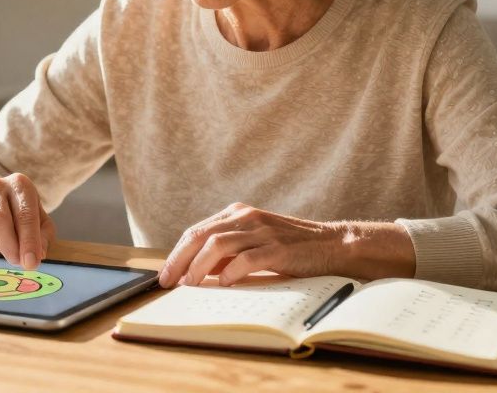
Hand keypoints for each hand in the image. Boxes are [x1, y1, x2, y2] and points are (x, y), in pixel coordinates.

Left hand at [159, 203, 340, 287]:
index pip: (197, 231)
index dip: (177, 253)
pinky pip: (248, 258)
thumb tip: (195, 271)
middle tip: (168, 281)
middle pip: (202, 235)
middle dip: (180, 259)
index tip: (165, 274)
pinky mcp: (278, 248)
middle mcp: (246, 217)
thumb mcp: (253, 242)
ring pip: (219, 244)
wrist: (331, 245)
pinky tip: (223, 283)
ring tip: (190, 284)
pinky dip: (232, 271)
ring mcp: (262, 231)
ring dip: (199, 266)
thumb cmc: (289, 248)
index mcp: (237, 213)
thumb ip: (227, 252)